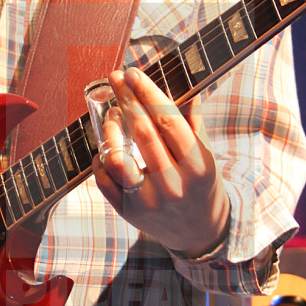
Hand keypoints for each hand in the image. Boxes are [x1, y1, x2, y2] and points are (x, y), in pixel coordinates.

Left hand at [91, 67, 230, 258]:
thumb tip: (184, 82)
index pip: (168, 120)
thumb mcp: (205, 154)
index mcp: (196, 166)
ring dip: (110, 130)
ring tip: (112, 115)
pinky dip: (101, 159)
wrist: (199, 231)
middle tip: (116, 79)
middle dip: (126, 100)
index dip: (147, 93)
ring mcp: (147, 201)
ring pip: (117, 159)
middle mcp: (172, 185)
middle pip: (142, 133)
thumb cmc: (201, 185)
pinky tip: (107, 147)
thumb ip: (192, 121)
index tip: (133, 73)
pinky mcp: (128, 212)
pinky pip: (104, 180)